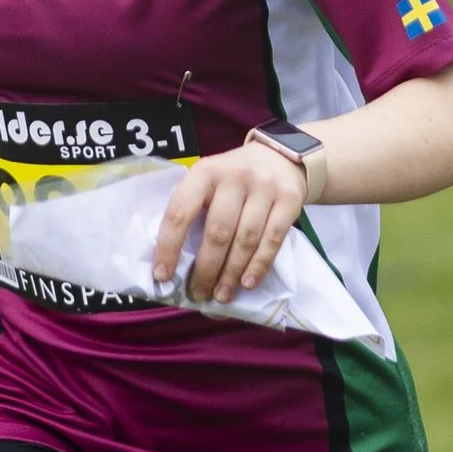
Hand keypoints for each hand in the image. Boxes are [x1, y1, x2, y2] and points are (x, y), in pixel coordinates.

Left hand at [152, 141, 306, 305]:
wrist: (280, 156)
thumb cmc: (233, 178)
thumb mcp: (208, 179)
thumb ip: (194, 209)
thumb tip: (175, 261)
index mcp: (205, 172)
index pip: (180, 212)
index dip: (169, 246)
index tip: (162, 275)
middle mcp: (234, 177)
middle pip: (217, 232)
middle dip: (205, 269)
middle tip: (198, 293)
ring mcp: (265, 188)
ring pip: (246, 240)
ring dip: (231, 274)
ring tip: (222, 295)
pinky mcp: (290, 200)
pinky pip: (272, 241)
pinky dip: (258, 266)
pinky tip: (247, 283)